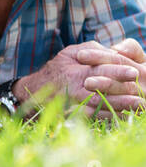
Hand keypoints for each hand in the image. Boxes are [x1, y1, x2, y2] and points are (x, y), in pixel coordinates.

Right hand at [22, 42, 145, 114]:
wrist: (31, 92)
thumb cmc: (57, 69)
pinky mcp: (73, 115)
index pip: (97, 68)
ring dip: (120, 106)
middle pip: (100, 88)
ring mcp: (72, 102)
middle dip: (122, 90)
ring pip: (99, 104)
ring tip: (139, 106)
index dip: (116, 70)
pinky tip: (126, 116)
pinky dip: (110, 117)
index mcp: (74, 69)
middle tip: (140, 92)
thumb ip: (93, 50)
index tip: (134, 72)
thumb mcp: (70, 53)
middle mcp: (73, 86)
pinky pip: (93, 117)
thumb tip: (115, 51)